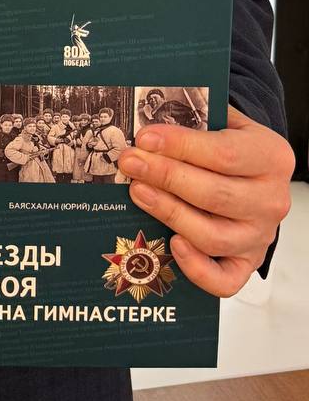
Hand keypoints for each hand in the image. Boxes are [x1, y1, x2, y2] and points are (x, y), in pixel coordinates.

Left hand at [118, 106, 293, 296]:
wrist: (255, 172)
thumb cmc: (231, 144)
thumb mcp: (223, 121)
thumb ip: (195, 120)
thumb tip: (149, 124)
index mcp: (271, 157)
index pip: (224, 154)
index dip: (180, 146)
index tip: (145, 138)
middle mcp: (271, 200)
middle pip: (214, 195)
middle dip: (164, 176)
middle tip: (130, 162)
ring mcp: (260, 236)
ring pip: (212, 235)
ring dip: (168, 212)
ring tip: (137, 190)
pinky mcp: (246, 262)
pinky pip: (224, 280)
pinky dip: (197, 268)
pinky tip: (172, 244)